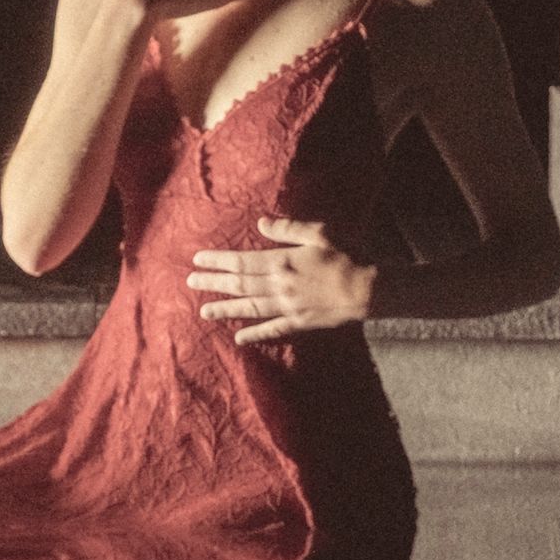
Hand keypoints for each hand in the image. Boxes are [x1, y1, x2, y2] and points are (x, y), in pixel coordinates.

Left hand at [187, 217, 375, 345]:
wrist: (369, 288)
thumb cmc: (348, 254)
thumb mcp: (319, 231)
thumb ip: (288, 228)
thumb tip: (261, 222)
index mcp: (282, 261)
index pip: (241, 261)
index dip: (218, 261)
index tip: (197, 260)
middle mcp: (279, 286)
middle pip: (239, 284)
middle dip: (213, 283)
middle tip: (189, 282)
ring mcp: (288, 307)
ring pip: (249, 308)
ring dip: (225, 308)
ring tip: (203, 310)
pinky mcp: (299, 322)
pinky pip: (272, 330)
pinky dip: (254, 334)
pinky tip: (238, 338)